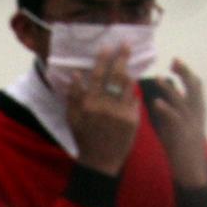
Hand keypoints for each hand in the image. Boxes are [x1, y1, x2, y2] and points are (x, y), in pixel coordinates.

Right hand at [67, 40, 140, 175]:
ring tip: (129, 64)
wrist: (100, 162)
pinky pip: (134, 100)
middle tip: (126, 44)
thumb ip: (73, 95)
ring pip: (128, 86)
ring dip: (129, 72)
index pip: (98, 76)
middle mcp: (106, 106)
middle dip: (122, 57)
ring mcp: (121, 113)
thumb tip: (76, 74)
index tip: (107, 47)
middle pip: (117, 75)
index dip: (103, 59)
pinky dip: (132, 94)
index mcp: (89, 104)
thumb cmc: (84, 138)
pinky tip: (129, 91)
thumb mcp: (72, 118)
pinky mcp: (133, 121)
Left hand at [150, 59, 206, 187]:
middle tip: (174, 61)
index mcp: (196, 112)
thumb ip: (170, 114)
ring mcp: (191, 125)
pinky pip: (175, 119)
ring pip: (183, 101)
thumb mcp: (176, 128)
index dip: (186, 72)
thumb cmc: (182, 151)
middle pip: (194, 88)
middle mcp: (196, 115)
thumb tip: (158, 101)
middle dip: (185, 73)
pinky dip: (166, 109)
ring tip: (159, 78)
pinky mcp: (183, 135)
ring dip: (170, 89)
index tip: (175, 62)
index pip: (195, 87)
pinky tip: (156, 102)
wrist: (192, 173)